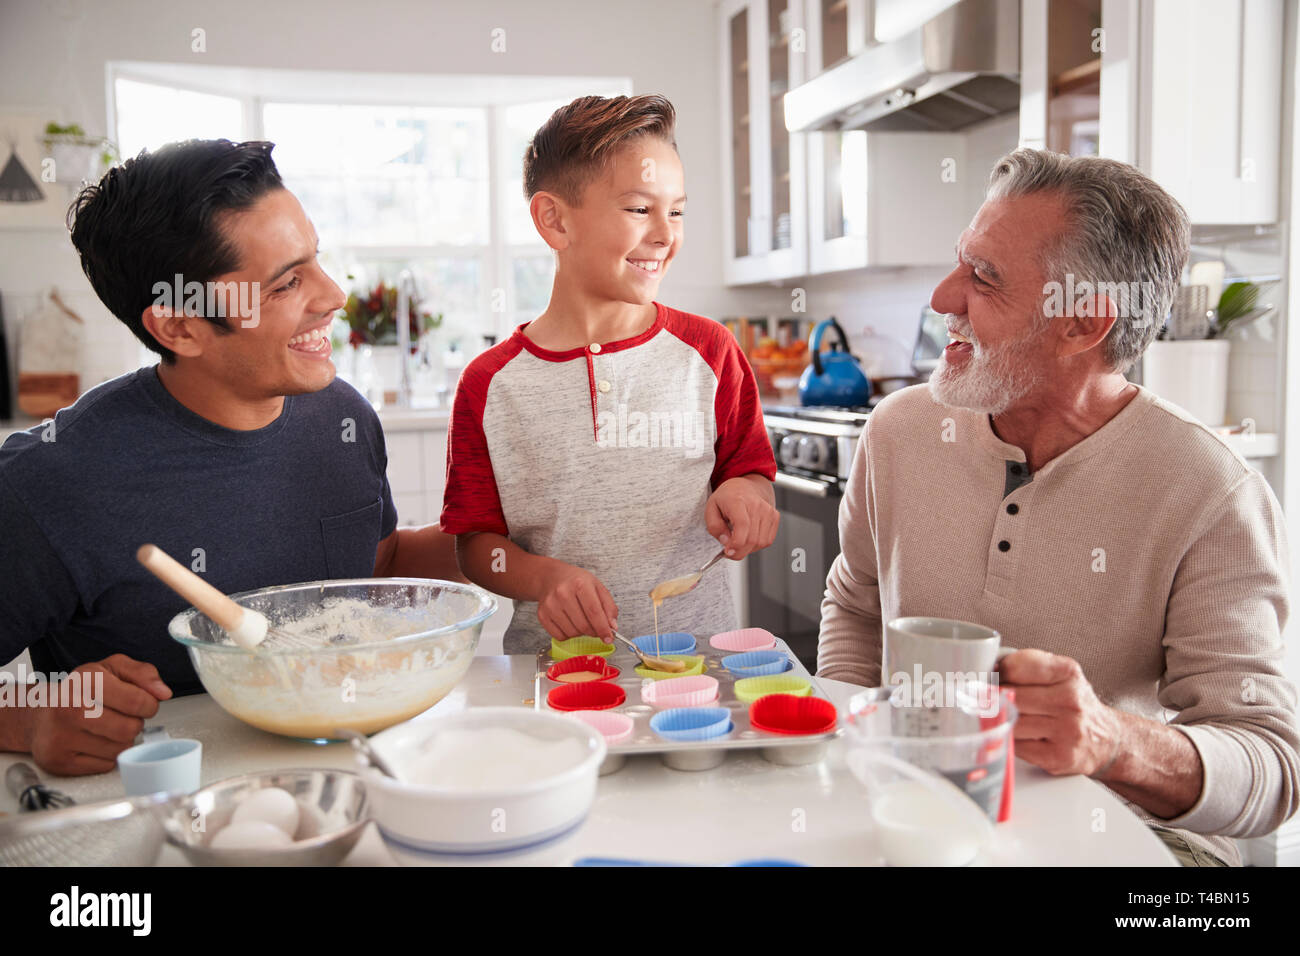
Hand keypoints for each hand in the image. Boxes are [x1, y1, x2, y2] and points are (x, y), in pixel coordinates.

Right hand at [25, 654, 171, 775]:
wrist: (38, 713)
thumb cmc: (80, 690)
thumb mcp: (112, 668)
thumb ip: (143, 674)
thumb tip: (163, 693)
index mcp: (84, 681)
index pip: (137, 702)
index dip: (149, 705)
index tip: (143, 704)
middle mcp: (68, 709)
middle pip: (130, 729)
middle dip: (134, 723)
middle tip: (122, 716)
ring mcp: (60, 738)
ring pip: (120, 750)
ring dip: (121, 741)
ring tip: (106, 728)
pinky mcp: (58, 762)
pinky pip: (105, 766)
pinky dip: (106, 756)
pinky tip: (93, 742)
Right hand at [537, 562, 619, 641]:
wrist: (551, 578)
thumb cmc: (576, 582)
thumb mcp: (597, 587)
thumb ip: (609, 607)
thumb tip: (612, 627)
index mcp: (580, 584)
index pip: (594, 612)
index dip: (603, 628)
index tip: (609, 638)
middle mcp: (563, 593)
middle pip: (583, 625)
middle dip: (593, 631)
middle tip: (596, 627)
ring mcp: (551, 605)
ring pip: (572, 633)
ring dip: (581, 632)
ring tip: (581, 620)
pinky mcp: (542, 615)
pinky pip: (560, 636)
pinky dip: (568, 635)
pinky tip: (569, 623)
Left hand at [705, 475, 778, 558]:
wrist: (745, 486)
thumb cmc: (727, 497)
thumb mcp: (710, 509)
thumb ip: (714, 527)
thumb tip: (725, 541)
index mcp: (738, 501)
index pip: (742, 526)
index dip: (736, 544)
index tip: (727, 551)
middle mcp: (756, 505)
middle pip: (752, 538)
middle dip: (739, 551)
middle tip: (729, 550)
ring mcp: (768, 511)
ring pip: (761, 542)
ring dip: (748, 549)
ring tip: (738, 540)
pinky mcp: (774, 517)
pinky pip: (767, 540)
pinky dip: (757, 545)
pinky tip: (748, 537)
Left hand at [998, 649, 1124, 777]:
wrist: (1107, 739)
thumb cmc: (1073, 703)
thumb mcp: (1059, 674)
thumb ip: (1027, 666)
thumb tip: (985, 670)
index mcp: (1067, 672)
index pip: (1017, 667)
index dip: (998, 673)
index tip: (992, 678)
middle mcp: (1070, 700)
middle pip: (1010, 696)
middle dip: (994, 698)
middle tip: (989, 700)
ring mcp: (1066, 730)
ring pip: (1011, 722)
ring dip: (1001, 721)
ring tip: (1006, 717)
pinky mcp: (1058, 756)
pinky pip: (1016, 747)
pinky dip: (1011, 741)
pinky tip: (1020, 736)